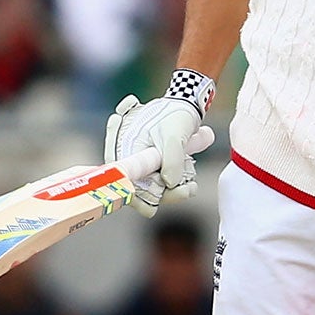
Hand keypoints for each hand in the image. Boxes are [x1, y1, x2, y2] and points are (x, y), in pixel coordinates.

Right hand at [105, 73, 213, 215]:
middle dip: (164, 195)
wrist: (185, 106)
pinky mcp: (153, 168)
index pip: (122, 181)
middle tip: (188, 190)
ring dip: (173, 192)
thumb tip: (170, 183)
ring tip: (191, 185)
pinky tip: (189, 180)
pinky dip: (175, 186)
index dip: (135, 198)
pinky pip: (161, 185)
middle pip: (139, 190)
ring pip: (153, 190)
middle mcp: (128, 160)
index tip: (151, 209)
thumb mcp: (174, 135)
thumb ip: (172, 159)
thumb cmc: (174, 116)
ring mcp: (141, 165)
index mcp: (124, 150)